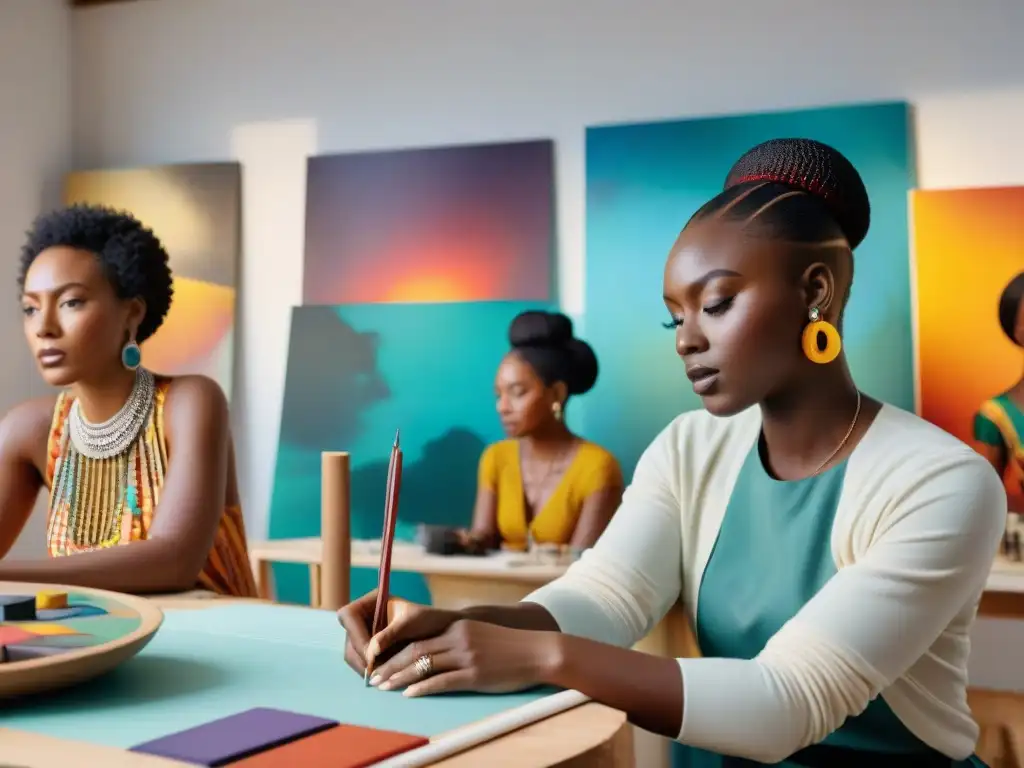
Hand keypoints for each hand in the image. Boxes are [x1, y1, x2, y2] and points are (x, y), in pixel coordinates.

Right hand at [336, 590, 458, 676]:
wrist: (442, 632)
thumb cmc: (429, 620)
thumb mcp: (411, 623)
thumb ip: (391, 634)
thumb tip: (370, 652)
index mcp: (371, 601)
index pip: (349, 616)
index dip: (356, 636)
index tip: (371, 654)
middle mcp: (363, 616)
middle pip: (349, 638)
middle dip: (360, 657)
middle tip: (375, 674)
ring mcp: (364, 633)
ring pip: (352, 653)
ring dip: (364, 667)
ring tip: (381, 676)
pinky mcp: (369, 649)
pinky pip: (361, 662)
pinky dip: (370, 670)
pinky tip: (383, 676)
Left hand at [368, 618, 559, 697]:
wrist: (538, 651)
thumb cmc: (510, 647)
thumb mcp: (480, 635)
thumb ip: (458, 640)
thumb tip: (435, 653)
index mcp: (458, 626)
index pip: (418, 637)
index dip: (395, 649)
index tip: (380, 660)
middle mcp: (458, 638)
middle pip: (415, 650)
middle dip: (390, 665)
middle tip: (374, 678)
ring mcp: (467, 656)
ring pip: (424, 665)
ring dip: (400, 677)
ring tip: (384, 687)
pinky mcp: (476, 674)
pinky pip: (442, 681)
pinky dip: (423, 688)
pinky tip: (409, 695)